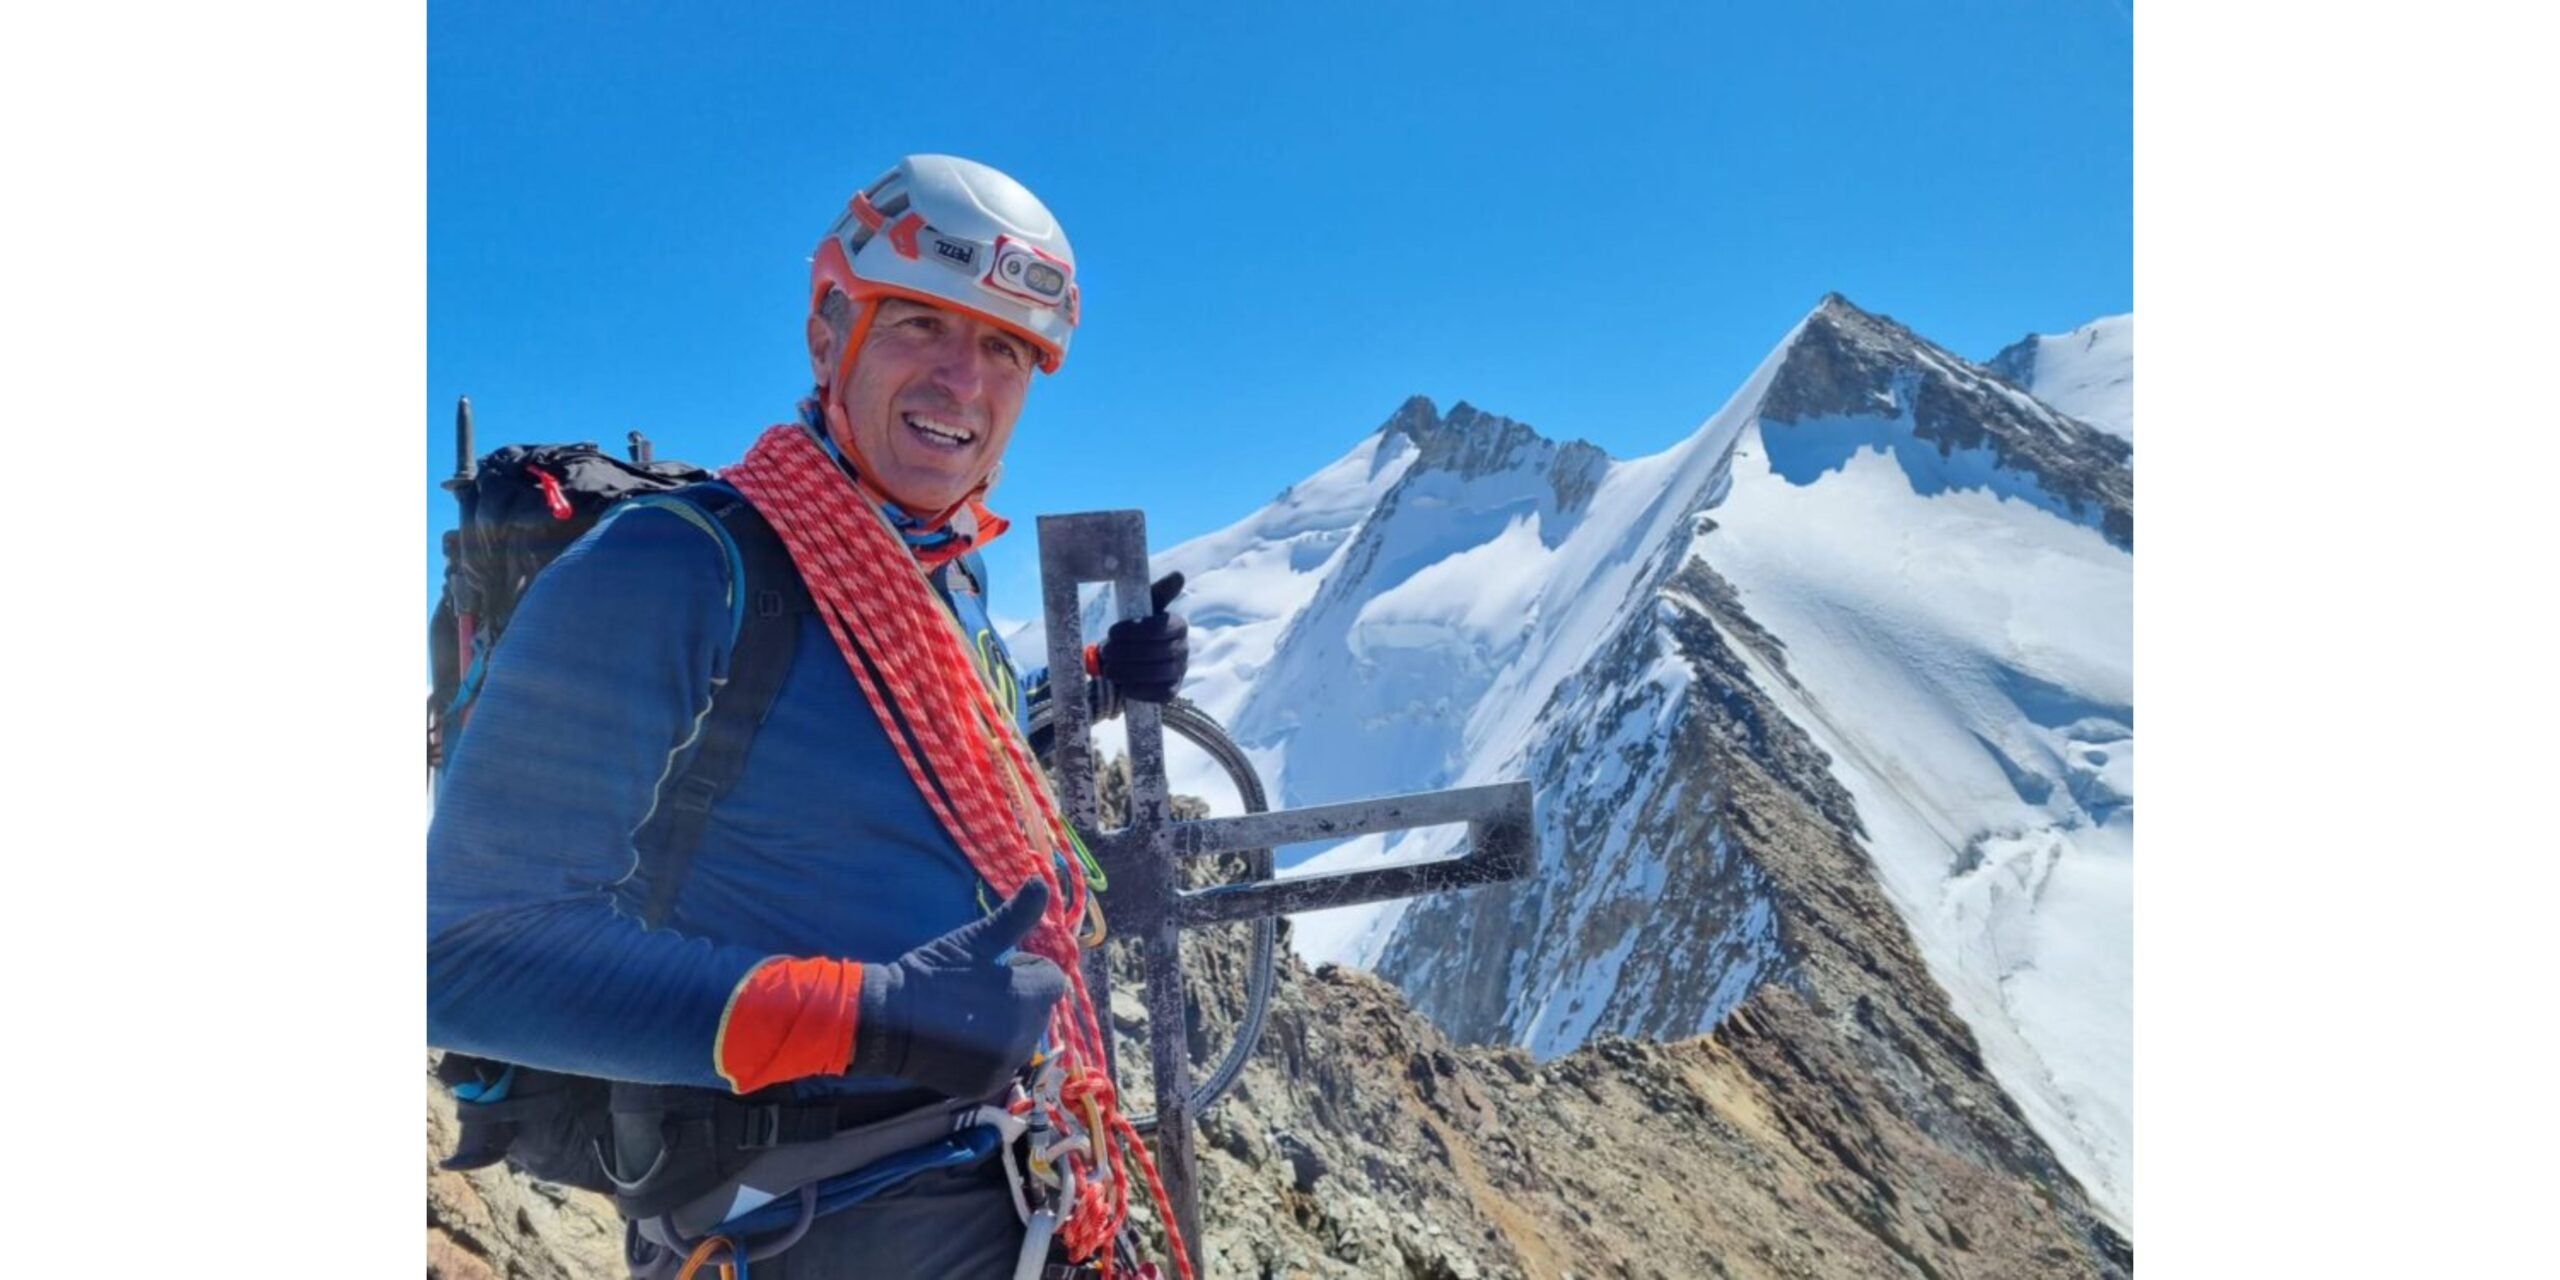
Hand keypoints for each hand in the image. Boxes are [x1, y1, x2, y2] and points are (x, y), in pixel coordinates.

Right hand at [850, 881, 1066, 1098]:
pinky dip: (992, 1051)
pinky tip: (964, 1038)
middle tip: (980, 988)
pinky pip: (1005, 1062)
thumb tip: (1042, 882)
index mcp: (1026, 999)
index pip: (1053, 979)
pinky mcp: (988, 1084)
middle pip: (1039, 1009)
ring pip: (1024, 1036)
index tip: (999, 965)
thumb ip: (1015, 916)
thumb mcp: (974, 941)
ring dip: (1008, 1024)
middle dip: (1019, 996)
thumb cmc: (933, 973)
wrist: (888, 1020)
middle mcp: (1024, 1036)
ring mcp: (1006, 1064)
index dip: (1029, 968)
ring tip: (970, 1013)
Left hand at [1095, 572, 1188, 704]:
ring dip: (1129, 672)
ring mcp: (1180, 671)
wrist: (1130, 659)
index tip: (1112, 632)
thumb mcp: (1143, 608)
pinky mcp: (1172, 691)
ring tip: (1109, 669)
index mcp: (1178, 625)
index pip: (1161, 628)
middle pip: (1158, 652)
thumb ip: (1159, 592)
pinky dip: (1137, 690)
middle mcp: (1184, 649)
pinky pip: (1158, 694)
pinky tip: (1122, 684)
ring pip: (1158, 674)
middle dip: (1127, 653)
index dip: (1135, 631)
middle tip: (1106, 652)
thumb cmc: (1136, 629)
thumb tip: (1179, 575)